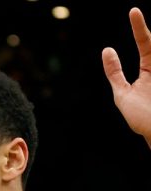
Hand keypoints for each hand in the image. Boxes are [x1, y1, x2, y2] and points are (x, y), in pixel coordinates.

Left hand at [102, 7, 150, 142]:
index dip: (139, 27)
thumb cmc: (141, 118)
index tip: (133, 11)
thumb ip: (115, 73)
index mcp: (150, 69)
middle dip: (143, 32)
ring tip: (142, 87)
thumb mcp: (123, 94)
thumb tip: (107, 50)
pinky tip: (147, 85)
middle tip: (135, 17)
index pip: (145, 42)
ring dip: (147, 55)